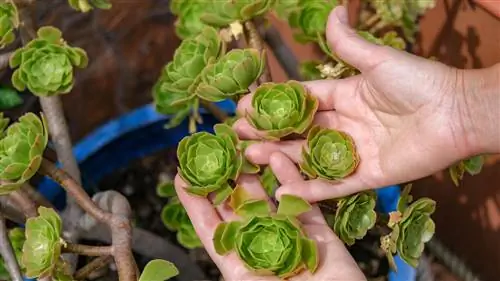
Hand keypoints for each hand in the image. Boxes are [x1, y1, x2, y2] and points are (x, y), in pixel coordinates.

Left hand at [174, 152, 365, 280]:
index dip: (195, 202)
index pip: (210, 227)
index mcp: (238, 261)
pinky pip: (301, 199)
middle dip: (224, 179)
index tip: (181, 176)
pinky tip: (278, 157)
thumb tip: (200, 257)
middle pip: (236, 206)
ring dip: (255, 173)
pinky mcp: (315, 229)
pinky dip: (291, 178)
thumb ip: (233, 268)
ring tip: (242, 147)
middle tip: (214, 150)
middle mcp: (259, 244)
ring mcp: (288, 234)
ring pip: (267, 197)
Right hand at [233, 6, 485, 201]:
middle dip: (268, 134)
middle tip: (238, 136)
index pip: (301, 102)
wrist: (457, 112)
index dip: (273, 105)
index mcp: (344, 98)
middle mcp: (345, 126)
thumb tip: (333, 10)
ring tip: (251, 156)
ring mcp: (354, 153)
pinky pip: (334, 185)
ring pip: (310, 158)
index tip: (245, 107)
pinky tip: (283, 189)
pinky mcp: (368, 177)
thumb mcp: (378, 60)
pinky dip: (309, 189)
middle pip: (298, 132)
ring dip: (281, 159)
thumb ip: (348, 43)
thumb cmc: (419, 82)